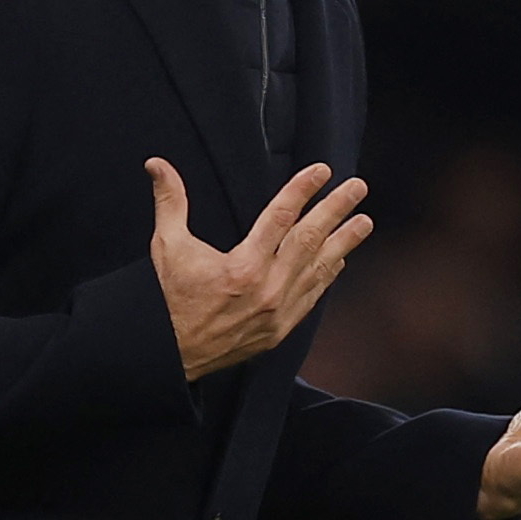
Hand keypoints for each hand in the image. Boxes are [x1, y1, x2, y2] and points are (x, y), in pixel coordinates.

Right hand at [146, 157, 372, 380]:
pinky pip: (312, 296)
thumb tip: (157, 164)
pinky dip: (327, 275)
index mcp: (243, 267)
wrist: (169, 355)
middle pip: (310, 240)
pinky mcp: (280, 330)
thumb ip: (170, 201)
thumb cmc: (169, 298)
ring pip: (319, 269)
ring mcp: (278, 312)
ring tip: (364, 221)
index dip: (303, 190)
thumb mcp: (167, 246)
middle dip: (336, 210)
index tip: (322, 171)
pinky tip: (340, 259)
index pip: (281, 217)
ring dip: (344, 242)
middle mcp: (267, 289)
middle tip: (357, 187)